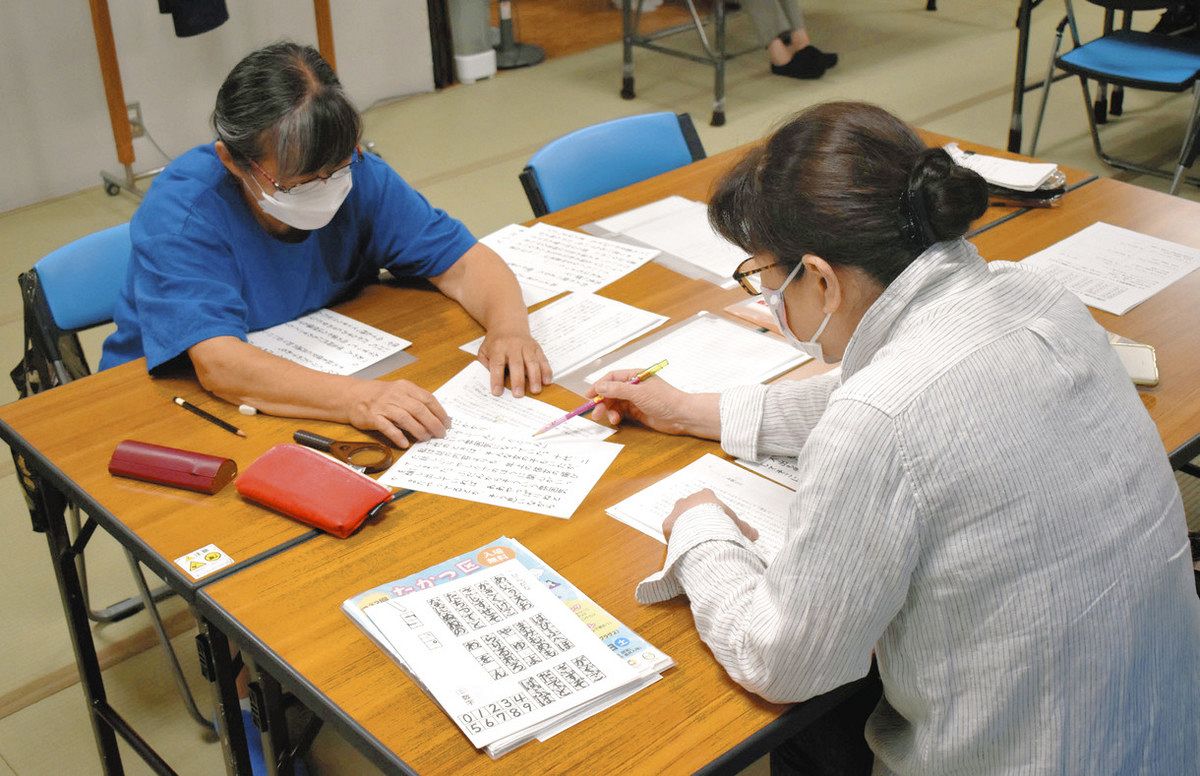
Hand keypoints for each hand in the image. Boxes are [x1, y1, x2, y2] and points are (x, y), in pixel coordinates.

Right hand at [346, 379, 450, 448]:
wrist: (351, 395)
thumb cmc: (379, 396)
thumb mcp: (399, 392)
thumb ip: (415, 401)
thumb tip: (435, 417)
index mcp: (405, 387)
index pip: (427, 399)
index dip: (439, 412)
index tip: (447, 423)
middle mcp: (395, 395)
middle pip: (419, 409)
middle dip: (433, 423)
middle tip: (440, 434)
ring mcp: (383, 406)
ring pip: (405, 418)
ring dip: (418, 430)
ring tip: (425, 438)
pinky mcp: (372, 417)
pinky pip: (387, 427)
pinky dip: (397, 436)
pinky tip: (405, 443)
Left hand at [477, 330, 551, 397]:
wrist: (508, 324)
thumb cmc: (495, 342)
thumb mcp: (484, 350)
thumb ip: (485, 365)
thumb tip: (491, 379)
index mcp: (498, 347)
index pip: (497, 364)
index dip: (497, 379)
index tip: (497, 392)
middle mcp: (513, 346)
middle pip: (516, 364)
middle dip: (518, 380)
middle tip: (518, 395)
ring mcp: (526, 346)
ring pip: (532, 362)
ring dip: (535, 377)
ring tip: (535, 390)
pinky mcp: (536, 348)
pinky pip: (543, 359)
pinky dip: (546, 371)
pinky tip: (547, 381)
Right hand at [586, 370, 706, 435]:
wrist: (681, 416)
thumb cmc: (664, 399)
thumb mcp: (638, 392)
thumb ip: (617, 390)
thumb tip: (599, 387)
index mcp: (635, 376)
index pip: (612, 377)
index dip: (599, 385)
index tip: (589, 395)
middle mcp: (633, 386)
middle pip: (611, 392)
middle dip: (602, 401)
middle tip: (595, 411)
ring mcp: (635, 399)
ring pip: (614, 403)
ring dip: (609, 410)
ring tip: (609, 418)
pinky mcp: (637, 412)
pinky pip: (621, 412)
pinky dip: (616, 416)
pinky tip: (616, 420)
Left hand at [662, 488, 758, 540]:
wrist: (702, 529)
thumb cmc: (721, 522)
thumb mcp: (736, 524)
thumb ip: (744, 528)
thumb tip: (756, 534)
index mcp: (705, 496)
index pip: (707, 499)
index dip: (711, 510)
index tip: (716, 521)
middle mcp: (688, 500)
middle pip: (691, 506)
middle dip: (696, 516)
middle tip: (704, 531)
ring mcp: (676, 511)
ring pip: (678, 517)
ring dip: (684, 525)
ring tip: (693, 539)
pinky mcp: (667, 524)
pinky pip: (671, 530)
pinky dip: (676, 537)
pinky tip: (683, 545)